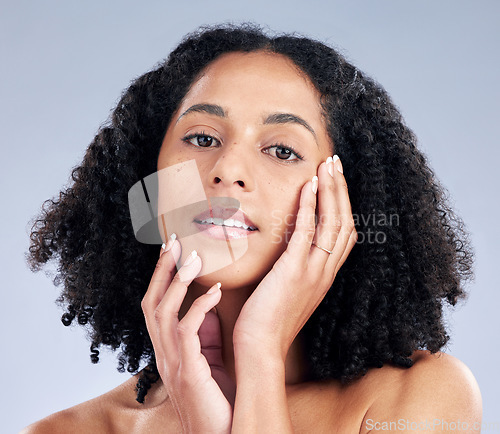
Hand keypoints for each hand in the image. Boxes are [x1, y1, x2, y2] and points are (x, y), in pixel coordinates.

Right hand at [141, 239, 233, 433]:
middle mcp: (164, 353)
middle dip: (162, 270)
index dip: (161, 276)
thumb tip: (209, 300)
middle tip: (175, 241)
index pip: (156, 305)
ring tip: (196, 258)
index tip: (172, 250)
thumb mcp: (208, 359)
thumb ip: (204, 332)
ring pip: (164, 312)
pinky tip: (216, 291)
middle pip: (151, 302)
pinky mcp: (188, 373)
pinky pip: (187, 331)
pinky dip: (199, 307)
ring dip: (179, 281)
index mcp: (168, 349)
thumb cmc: (218, 400)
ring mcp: (173, 364)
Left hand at [233, 156, 357, 361]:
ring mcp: (313, 272)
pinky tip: (307, 186)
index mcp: (324, 275)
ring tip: (327, 165)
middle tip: (336, 162)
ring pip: (334, 223)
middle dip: (342, 189)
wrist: (260, 347)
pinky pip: (308, 233)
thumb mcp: (288, 289)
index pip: (345, 232)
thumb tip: (289, 244)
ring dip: (331, 190)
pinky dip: (311, 207)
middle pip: (345, 221)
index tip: (335, 180)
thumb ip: (294, 266)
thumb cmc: (268, 319)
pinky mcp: (294, 272)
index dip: (343, 203)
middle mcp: (325, 271)